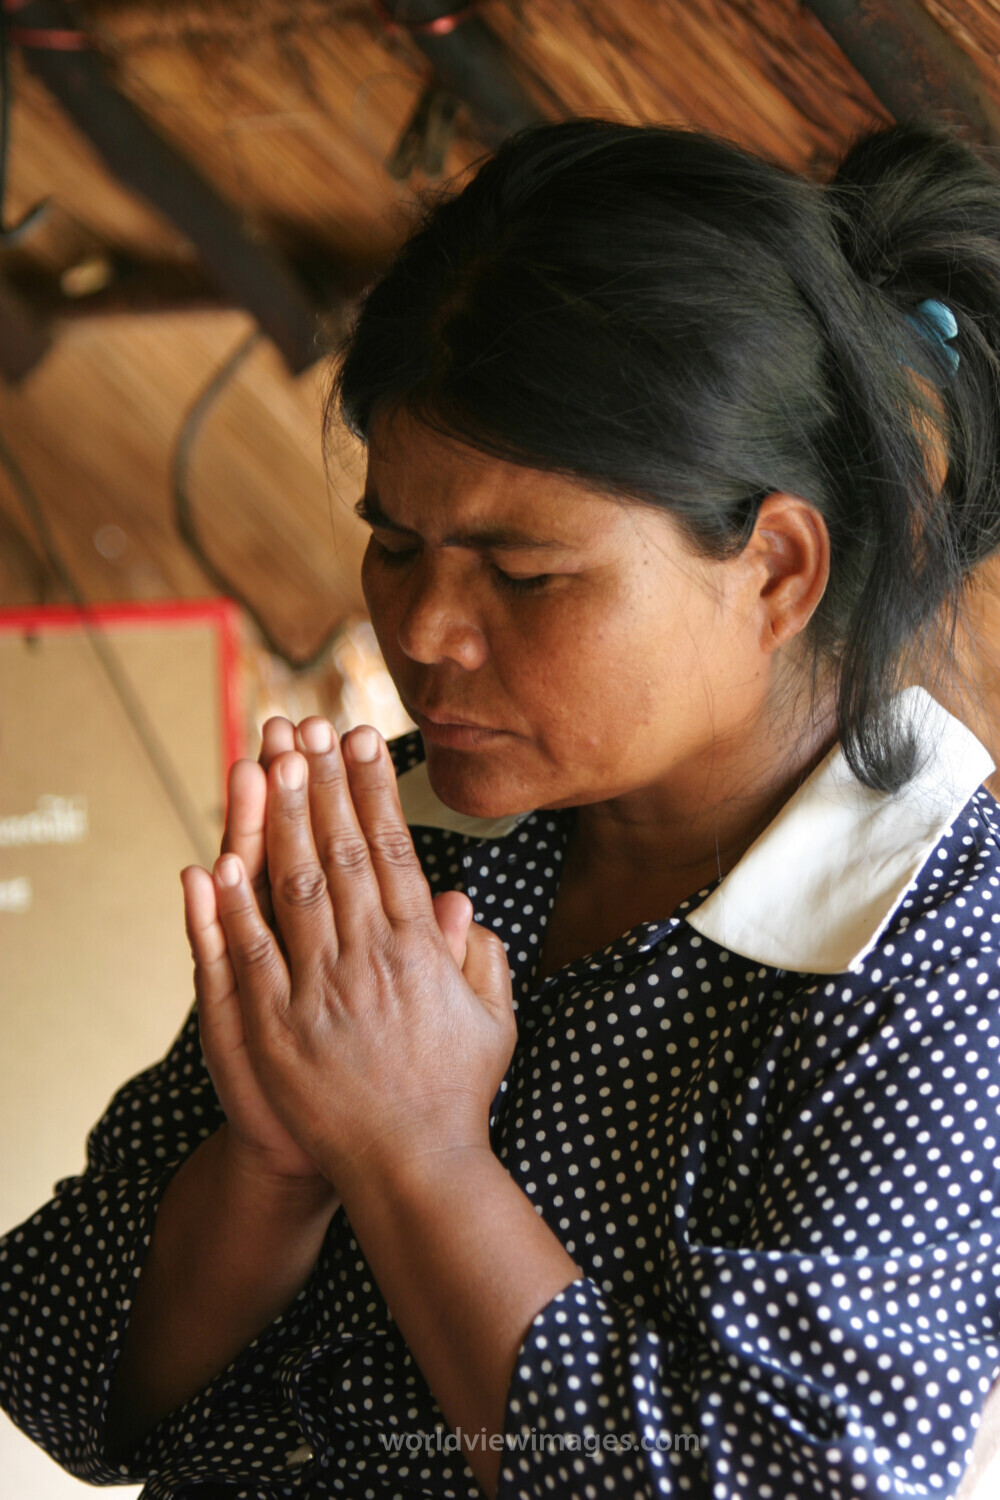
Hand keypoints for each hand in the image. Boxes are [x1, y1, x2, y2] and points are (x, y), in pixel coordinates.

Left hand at [205, 716, 516, 1198]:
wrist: (415, 1169)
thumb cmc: (457, 1093)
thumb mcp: (493, 1019)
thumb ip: (479, 955)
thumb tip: (459, 902)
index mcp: (421, 950)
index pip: (393, 851)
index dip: (372, 791)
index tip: (360, 742)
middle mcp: (370, 959)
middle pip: (339, 853)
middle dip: (319, 783)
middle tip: (305, 727)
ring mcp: (320, 993)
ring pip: (295, 888)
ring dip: (277, 822)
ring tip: (267, 764)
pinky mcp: (278, 1029)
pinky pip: (252, 957)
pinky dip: (233, 910)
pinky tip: (219, 863)